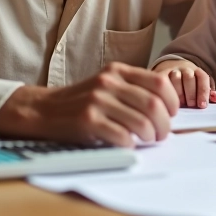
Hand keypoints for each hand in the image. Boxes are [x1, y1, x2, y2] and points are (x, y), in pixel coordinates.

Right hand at [0, 62, 179, 146]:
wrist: (42, 109)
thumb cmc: (81, 101)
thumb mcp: (107, 84)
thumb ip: (132, 88)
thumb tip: (166, 107)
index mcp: (118, 71)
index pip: (159, 82)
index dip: (172, 101)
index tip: (171, 113)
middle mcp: (109, 82)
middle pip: (154, 104)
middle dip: (165, 124)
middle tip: (162, 134)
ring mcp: (97, 101)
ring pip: (141, 122)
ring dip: (150, 136)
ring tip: (148, 140)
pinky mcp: (88, 120)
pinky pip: (121, 135)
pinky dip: (131, 143)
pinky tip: (128, 144)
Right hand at [153, 59, 215, 107]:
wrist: (169, 68)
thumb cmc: (187, 83)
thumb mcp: (199, 86)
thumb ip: (207, 92)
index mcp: (197, 71)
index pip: (203, 78)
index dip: (203, 92)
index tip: (202, 105)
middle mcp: (185, 68)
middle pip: (189, 77)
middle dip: (191, 93)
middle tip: (191, 105)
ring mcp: (172, 70)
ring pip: (176, 78)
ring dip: (178, 93)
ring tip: (180, 104)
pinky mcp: (159, 74)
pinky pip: (162, 81)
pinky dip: (165, 91)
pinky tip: (167, 100)